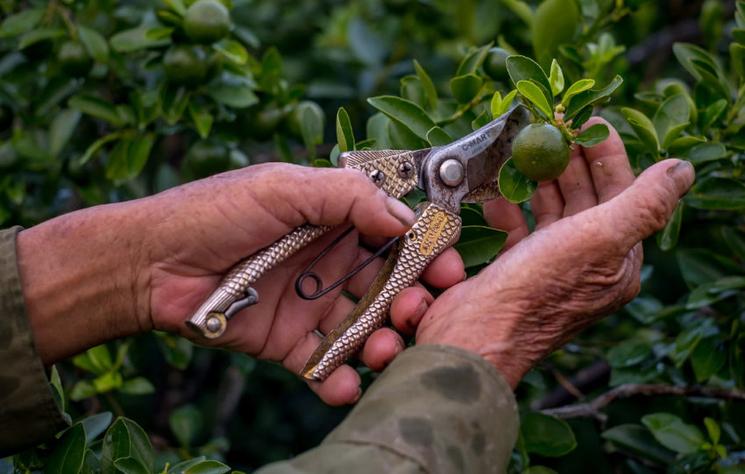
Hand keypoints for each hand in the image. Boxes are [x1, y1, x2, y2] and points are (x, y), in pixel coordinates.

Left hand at [18, 163, 463, 404]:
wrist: (151, 263)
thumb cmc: (214, 212)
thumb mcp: (283, 187)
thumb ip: (346, 197)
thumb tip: (405, 218)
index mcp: (334, 221)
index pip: (395, 236)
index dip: (426, 251)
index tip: (448, 267)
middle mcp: (330, 264)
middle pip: (389, 286)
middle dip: (413, 301)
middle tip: (421, 310)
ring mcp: (312, 306)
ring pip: (365, 329)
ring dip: (385, 342)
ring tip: (386, 349)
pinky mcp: (289, 344)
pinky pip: (325, 367)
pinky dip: (340, 380)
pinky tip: (347, 385)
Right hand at [405, 119, 694, 386]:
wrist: (476, 332)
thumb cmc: (538, 286)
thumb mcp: (599, 238)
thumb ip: (645, 202)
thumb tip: (683, 169)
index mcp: (616, 261)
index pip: (622, 196)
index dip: (608, 157)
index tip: (588, 124)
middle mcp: (586, 265)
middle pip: (585, 201)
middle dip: (571, 163)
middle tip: (553, 130)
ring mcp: (548, 268)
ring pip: (551, 213)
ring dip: (540, 182)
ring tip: (526, 154)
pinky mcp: (514, 270)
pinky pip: (518, 230)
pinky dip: (509, 209)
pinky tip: (498, 196)